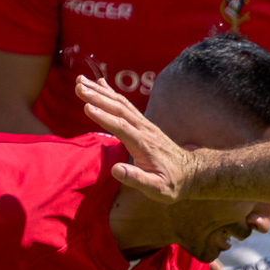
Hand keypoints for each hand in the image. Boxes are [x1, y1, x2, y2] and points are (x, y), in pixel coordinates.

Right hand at [76, 75, 192, 200]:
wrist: (191, 173)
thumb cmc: (172, 183)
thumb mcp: (157, 188)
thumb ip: (137, 179)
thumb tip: (116, 170)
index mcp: (145, 145)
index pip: (123, 128)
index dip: (105, 117)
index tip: (87, 107)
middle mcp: (144, 130)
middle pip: (120, 109)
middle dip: (98, 97)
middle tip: (78, 86)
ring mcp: (144, 125)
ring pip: (121, 104)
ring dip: (100, 91)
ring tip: (80, 81)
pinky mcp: (143, 124)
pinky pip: (125, 105)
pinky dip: (111, 93)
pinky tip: (99, 83)